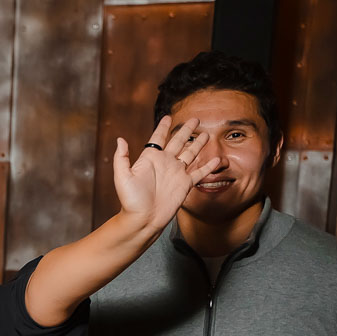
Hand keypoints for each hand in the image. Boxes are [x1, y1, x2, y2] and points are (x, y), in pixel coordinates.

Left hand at [112, 116, 219, 231]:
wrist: (143, 219)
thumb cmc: (131, 200)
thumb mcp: (122, 176)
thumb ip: (121, 158)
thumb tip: (120, 139)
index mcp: (150, 158)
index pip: (158, 138)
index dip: (163, 127)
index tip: (168, 117)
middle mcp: (165, 163)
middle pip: (178, 141)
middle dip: (186, 130)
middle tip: (195, 119)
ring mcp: (176, 173)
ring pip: (190, 153)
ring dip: (198, 143)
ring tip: (205, 133)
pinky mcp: (185, 184)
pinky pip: (199, 172)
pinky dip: (208, 166)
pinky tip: (216, 159)